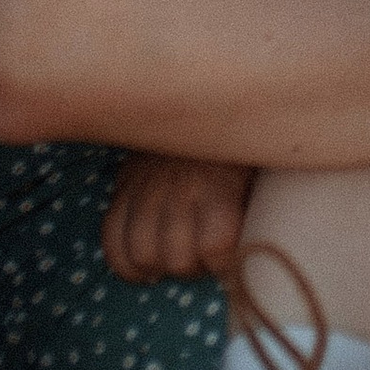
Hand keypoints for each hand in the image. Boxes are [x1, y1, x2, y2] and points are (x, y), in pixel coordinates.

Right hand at [102, 151, 251, 282]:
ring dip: (160, 268)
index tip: (234, 263)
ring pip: (141, 255)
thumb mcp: (258, 170)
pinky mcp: (123, 187)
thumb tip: (256, 256)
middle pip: (177, 260)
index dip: (226, 266)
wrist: (201, 99)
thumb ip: (257, 210)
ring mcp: (145, 188)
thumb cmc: (239, 147)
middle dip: (195, 270)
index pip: (216, 246)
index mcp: (220, 183)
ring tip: (175, 260)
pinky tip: (147, 263)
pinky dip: (126, 263)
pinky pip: (111, 240)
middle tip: (206, 260)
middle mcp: (179, 187)